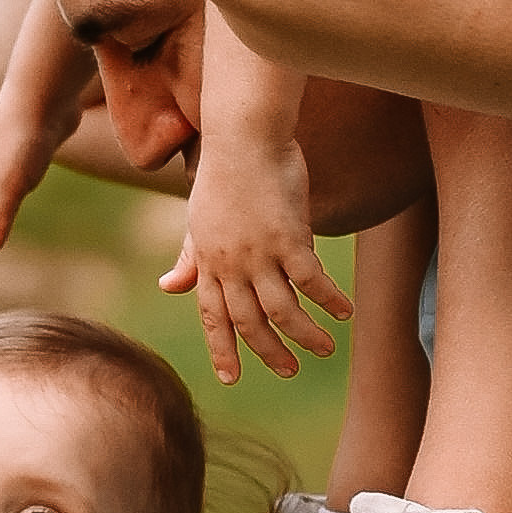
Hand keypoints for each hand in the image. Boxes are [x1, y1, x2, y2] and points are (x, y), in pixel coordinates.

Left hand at [159, 129, 351, 383]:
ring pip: (282, 310)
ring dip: (305, 335)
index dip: (222, 348)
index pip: (212, 315)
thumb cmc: (224, 171)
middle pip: (248, 321)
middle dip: (267, 352)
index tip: (231, 378)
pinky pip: (311, 281)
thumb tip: (166, 287)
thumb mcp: (200, 218)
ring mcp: (259, 252)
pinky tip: (344, 311)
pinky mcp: (289, 237)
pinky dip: (328, 300)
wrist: (243, 134)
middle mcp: (230, 263)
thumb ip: (190, 257)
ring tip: (324, 349)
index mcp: (208, 260)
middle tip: (288, 371)